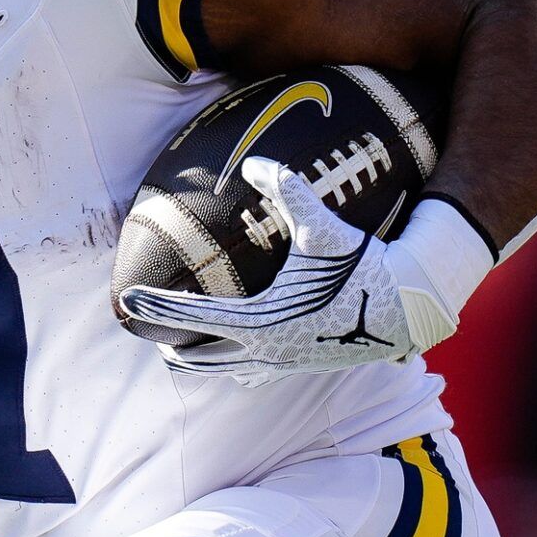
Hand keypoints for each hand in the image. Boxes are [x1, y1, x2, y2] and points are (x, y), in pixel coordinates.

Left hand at [117, 157, 445, 385]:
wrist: (409, 307)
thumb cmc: (362, 264)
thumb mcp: (323, 226)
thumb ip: (288, 191)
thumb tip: (257, 161)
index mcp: (262, 322)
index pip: (193, 317)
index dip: (157, 307)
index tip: (127, 301)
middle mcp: (267, 351)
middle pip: (199, 356)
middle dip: (170, 341)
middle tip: (145, 324)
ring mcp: (284, 365)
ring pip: (224, 371)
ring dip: (198, 359)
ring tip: (175, 348)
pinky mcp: (301, 367)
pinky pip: (253, 374)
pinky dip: (231, 368)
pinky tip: (228, 362)